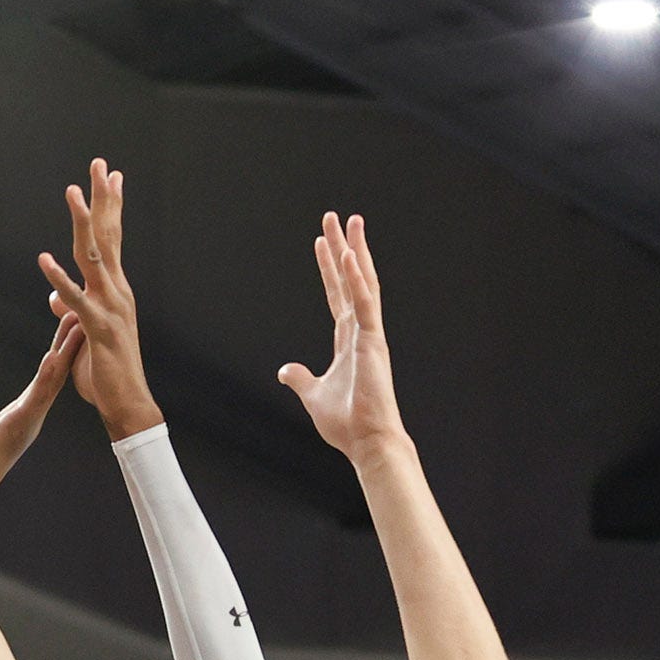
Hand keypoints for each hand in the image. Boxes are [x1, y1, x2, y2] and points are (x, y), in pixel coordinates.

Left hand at [0, 316, 80, 513]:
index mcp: (17, 416)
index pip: (43, 377)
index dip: (58, 350)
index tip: (69, 326)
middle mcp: (28, 418)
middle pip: (55, 374)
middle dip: (70, 344)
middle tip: (86, 314)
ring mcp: (25, 424)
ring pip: (52, 381)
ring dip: (66, 353)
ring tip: (80, 326)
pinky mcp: (16, 429)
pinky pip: (36, 399)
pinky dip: (46, 377)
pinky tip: (54, 356)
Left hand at [40, 159, 161, 439]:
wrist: (126, 405)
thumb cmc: (107, 371)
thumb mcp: (84, 335)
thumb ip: (72, 310)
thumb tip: (56, 296)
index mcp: (115, 289)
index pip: (112, 239)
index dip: (110, 206)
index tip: (109, 175)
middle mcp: (117, 291)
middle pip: (108, 235)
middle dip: (103, 198)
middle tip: (98, 163)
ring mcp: (111, 307)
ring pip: (94, 257)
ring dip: (82, 223)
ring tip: (72, 192)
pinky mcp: (99, 329)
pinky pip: (76, 299)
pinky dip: (59, 279)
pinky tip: (44, 260)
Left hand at [277, 213, 404, 458]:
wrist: (366, 441)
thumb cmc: (347, 423)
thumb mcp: (313, 395)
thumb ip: (301, 379)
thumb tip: (285, 370)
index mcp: (347, 341)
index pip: (337, 295)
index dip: (328, 268)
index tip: (322, 242)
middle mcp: (360, 331)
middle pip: (350, 279)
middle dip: (342, 247)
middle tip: (336, 217)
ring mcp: (369, 334)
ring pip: (362, 282)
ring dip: (355, 250)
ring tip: (350, 221)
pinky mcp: (373, 342)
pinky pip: (365, 304)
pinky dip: (358, 279)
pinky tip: (349, 255)